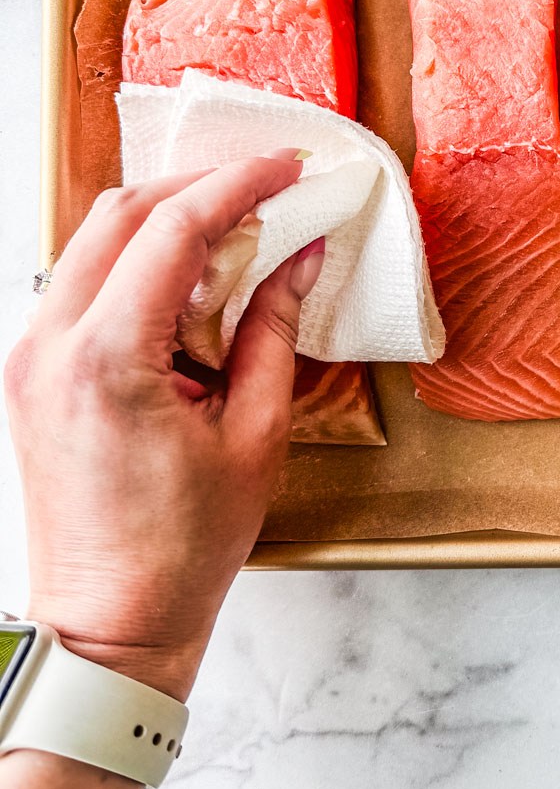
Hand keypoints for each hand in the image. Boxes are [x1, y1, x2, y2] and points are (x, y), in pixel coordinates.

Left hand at [3, 157, 324, 700]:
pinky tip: (189, 283)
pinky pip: (82, 283)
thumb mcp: (256, 434)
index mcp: (106, 361)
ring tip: (236, 237)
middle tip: (265, 190)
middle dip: (198, 187)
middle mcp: (50, 346)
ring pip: (94, 240)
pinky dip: (137, 263)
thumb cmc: (179, 551)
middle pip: (120, 213)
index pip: (173, 230)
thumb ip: (275, 330)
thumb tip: (301, 259)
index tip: (286, 168)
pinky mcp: (31, 371)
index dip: (239, 185)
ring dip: (165, 222)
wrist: (110, 620)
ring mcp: (29, 356)